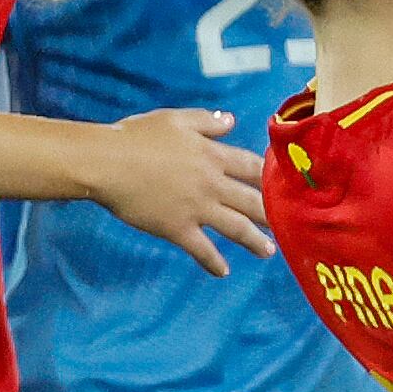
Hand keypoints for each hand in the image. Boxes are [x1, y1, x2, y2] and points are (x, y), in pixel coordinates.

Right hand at [90, 107, 270, 275]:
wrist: (107, 163)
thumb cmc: (137, 136)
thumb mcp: (175, 119)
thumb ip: (206, 121)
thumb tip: (231, 121)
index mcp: (212, 155)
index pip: (251, 167)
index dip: (269, 176)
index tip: (282, 186)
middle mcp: (211, 183)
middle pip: (252, 201)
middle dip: (271, 214)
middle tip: (285, 225)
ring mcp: (196, 208)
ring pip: (236, 228)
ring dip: (255, 241)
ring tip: (268, 252)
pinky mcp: (177, 228)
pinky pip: (202, 249)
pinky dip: (214, 262)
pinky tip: (223, 272)